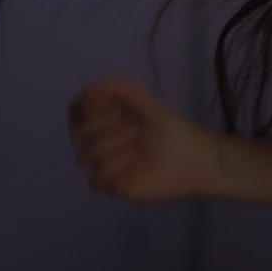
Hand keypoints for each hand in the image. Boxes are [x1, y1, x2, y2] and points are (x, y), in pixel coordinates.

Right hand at [68, 76, 220, 202]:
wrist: (194, 161)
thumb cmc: (173, 130)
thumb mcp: (147, 102)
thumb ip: (119, 88)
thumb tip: (87, 85)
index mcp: (107, 118)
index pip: (77, 111)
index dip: (87, 110)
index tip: (111, 110)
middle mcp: (102, 140)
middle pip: (79, 134)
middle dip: (105, 130)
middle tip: (134, 130)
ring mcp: (105, 163)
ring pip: (85, 157)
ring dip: (113, 150)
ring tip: (138, 150)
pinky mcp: (112, 185)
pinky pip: (94, 180)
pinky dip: (112, 171)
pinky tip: (133, 168)